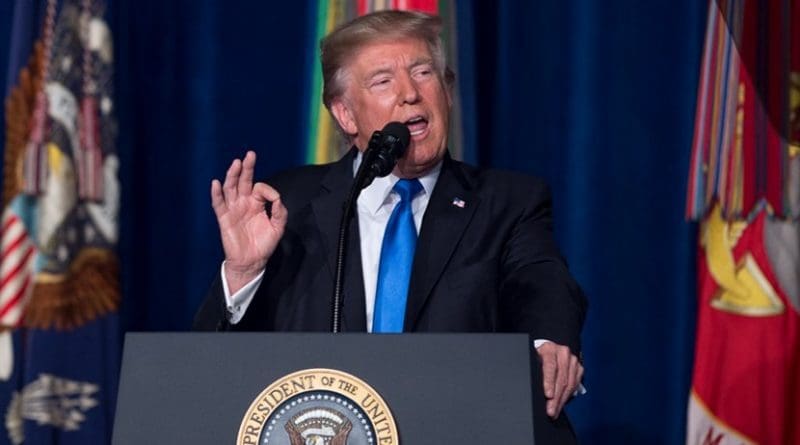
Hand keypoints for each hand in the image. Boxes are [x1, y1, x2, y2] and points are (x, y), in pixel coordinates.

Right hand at [211, 151, 286, 292]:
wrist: (251, 262)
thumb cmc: (264, 244)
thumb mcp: (278, 227)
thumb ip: (280, 211)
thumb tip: (276, 197)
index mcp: (257, 203)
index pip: (260, 188)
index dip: (267, 190)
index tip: (273, 198)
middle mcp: (243, 203)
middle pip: (243, 181)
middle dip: (247, 168)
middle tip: (250, 154)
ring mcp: (233, 209)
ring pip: (230, 188)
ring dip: (232, 175)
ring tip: (236, 163)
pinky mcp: (224, 218)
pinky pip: (219, 204)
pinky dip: (216, 194)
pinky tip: (216, 183)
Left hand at [536, 341, 583, 418]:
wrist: (551, 349)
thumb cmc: (539, 356)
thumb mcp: (533, 359)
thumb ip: (535, 371)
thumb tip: (533, 388)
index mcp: (549, 349)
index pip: (550, 366)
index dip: (549, 382)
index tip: (548, 395)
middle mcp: (563, 353)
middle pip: (561, 378)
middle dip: (556, 397)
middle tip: (550, 410)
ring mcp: (572, 360)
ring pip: (570, 383)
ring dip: (562, 400)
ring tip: (555, 410)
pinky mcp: (579, 367)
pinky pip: (575, 384)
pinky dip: (568, 396)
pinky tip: (561, 403)